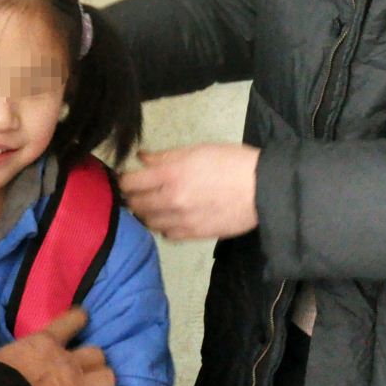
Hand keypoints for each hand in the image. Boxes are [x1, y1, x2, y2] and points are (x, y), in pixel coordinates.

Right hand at [0, 307, 115, 385]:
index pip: (71, 321)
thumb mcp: (3, 358)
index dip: (79, 320)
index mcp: (44, 343)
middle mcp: (67, 361)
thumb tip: (9, 366)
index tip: (83, 319)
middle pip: (97, 354)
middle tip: (86, 372)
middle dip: (94, 363)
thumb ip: (17, 358)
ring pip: (108, 379)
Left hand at [119, 143, 259, 239]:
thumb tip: (141, 158)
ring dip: (145, 213)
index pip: (129, 183)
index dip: (122, 180)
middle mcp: (170, 200)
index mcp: (170, 175)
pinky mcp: (194, 235)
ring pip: (148, 222)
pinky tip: (169, 218)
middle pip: (135, 205)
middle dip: (130, 197)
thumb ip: (165, 156)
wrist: (263, 189)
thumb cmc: (232, 162)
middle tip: (135, 192)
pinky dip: (162, 227)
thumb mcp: (197, 150)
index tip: (124, 178)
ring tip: (151, 205)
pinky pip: (166, 235)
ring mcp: (181, 221)